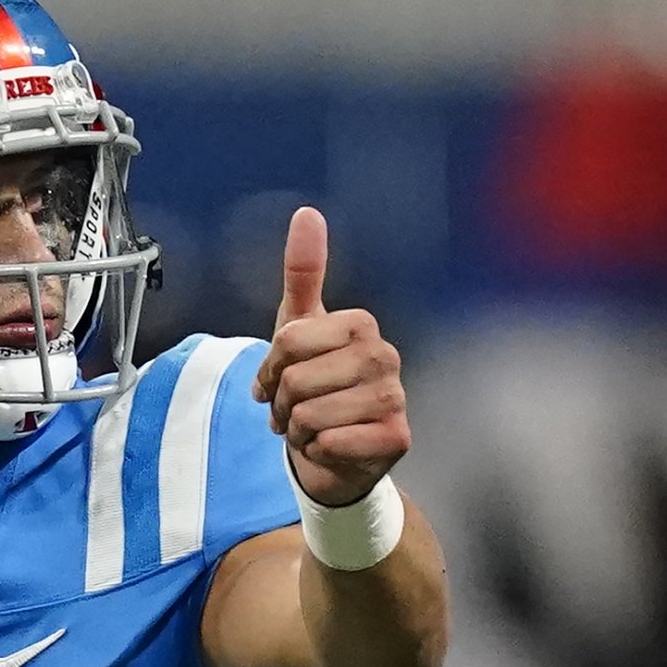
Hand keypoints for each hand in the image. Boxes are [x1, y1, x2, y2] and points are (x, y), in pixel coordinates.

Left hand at [252, 207, 408, 506]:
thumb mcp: (298, 329)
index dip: (270, 369)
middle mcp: (385, 355)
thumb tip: (307, 212)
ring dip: (298, 431)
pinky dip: (317, 452)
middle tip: (295, 410)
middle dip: (282, 404)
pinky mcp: (397, 438)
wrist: (334, 454)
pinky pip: (330, 443)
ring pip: (309, 415)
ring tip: (312, 429)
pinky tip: (331, 448)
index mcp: (360, 324)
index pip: (287, 342)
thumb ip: (303, 273)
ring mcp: (396, 397)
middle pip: (297, 380)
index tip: (278, 380)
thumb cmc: (315, 388)